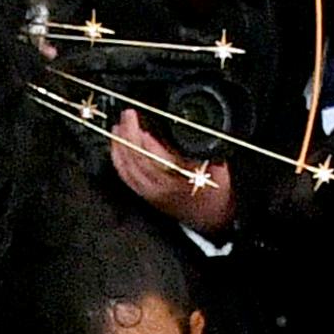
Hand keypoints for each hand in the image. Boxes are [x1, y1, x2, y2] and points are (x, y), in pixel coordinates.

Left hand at [108, 105, 235, 233]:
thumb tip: (190, 127)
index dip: (150, 142)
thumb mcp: (217, 165)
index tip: (143, 124)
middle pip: (140, 161)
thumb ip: (203, 148)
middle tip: (128, 115)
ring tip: (119, 126)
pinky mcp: (145, 196)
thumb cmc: (215, 191)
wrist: (211, 218)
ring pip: (129, 168)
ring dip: (121, 145)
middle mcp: (164, 187)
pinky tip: (116, 146)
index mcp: (184, 179)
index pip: (161, 160)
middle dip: (131, 135)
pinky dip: (118, 159)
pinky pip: (126, 177)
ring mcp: (152, 193)